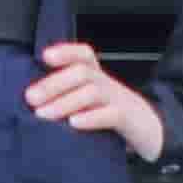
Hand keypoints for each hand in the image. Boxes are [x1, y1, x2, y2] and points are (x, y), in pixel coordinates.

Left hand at [24, 41, 164, 163]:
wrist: (152, 130)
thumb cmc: (112, 115)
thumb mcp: (90, 103)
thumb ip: (67, 98)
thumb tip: (32, 102)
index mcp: (96, 77)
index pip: (83, 55)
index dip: (66, 52)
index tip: (44, 57)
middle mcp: (106, 84)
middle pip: (81, 72)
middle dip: (53, 83)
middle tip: (30, 98)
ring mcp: (118, 100)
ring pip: (92, 92)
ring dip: (64, 102)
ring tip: (43, 115)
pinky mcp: (128, 120)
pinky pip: (110, 114)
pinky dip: (90, 118)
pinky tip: (73, 123)